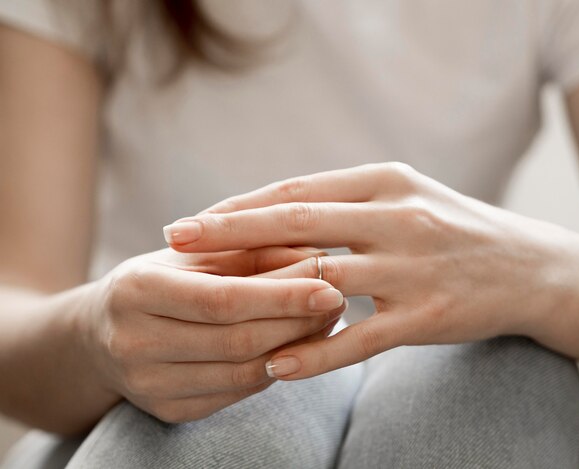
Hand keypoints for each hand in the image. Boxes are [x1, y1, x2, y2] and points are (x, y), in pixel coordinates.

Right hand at [80, 247, 344, 421]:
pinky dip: (274, 370)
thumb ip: (253, 252)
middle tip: (339, 301)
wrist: (102, 333)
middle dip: (298, 322)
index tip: (330, 284)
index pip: (223, 299)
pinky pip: (236, 394)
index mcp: (137, 291)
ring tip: (326, 322)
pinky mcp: (166, 411)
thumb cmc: (162, 280)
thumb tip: (318, 258)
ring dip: (295, 349)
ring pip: (243, 374)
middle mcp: (134, 343)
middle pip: (238, 341)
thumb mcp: (197, 254)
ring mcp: (148, 385)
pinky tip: (295, 347)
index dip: (281, 295)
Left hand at [164, 162, 571, 379]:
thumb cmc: (453, 228)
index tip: (195, 219)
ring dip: (259, 295)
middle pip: (296, 223)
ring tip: (209, 307)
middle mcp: (396, 217)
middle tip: (176, 238)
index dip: (240, 206)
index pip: (297, 191)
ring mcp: (411, 267)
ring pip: (321, 280)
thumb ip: (346, 201)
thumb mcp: (404, 197)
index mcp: (386, 182)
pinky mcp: (425, 316)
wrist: (528, 267)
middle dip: (229, 231)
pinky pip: (358, 339)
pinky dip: (314, 352)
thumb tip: (277, 209)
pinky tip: (274, 365)